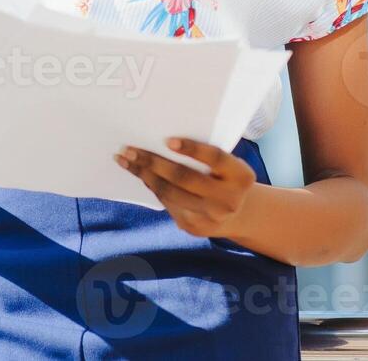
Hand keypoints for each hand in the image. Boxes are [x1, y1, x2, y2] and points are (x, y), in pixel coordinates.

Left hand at [114, 137, 255, 237]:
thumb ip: (208, 156)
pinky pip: (168, 203)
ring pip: (170, 192)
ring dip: (144, 174)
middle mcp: (228, 199)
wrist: (237, 213)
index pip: (216, 158)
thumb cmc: (226, 177)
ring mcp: (211, 216)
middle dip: (154, 162)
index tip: (168, 140)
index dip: (192, 149)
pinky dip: (151, 186)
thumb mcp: (229, 165)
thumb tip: (163, 140)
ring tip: (126, 160)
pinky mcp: (194, 226)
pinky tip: (140, 173)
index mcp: (241, 176)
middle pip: (185, 178)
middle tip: (130, 149)